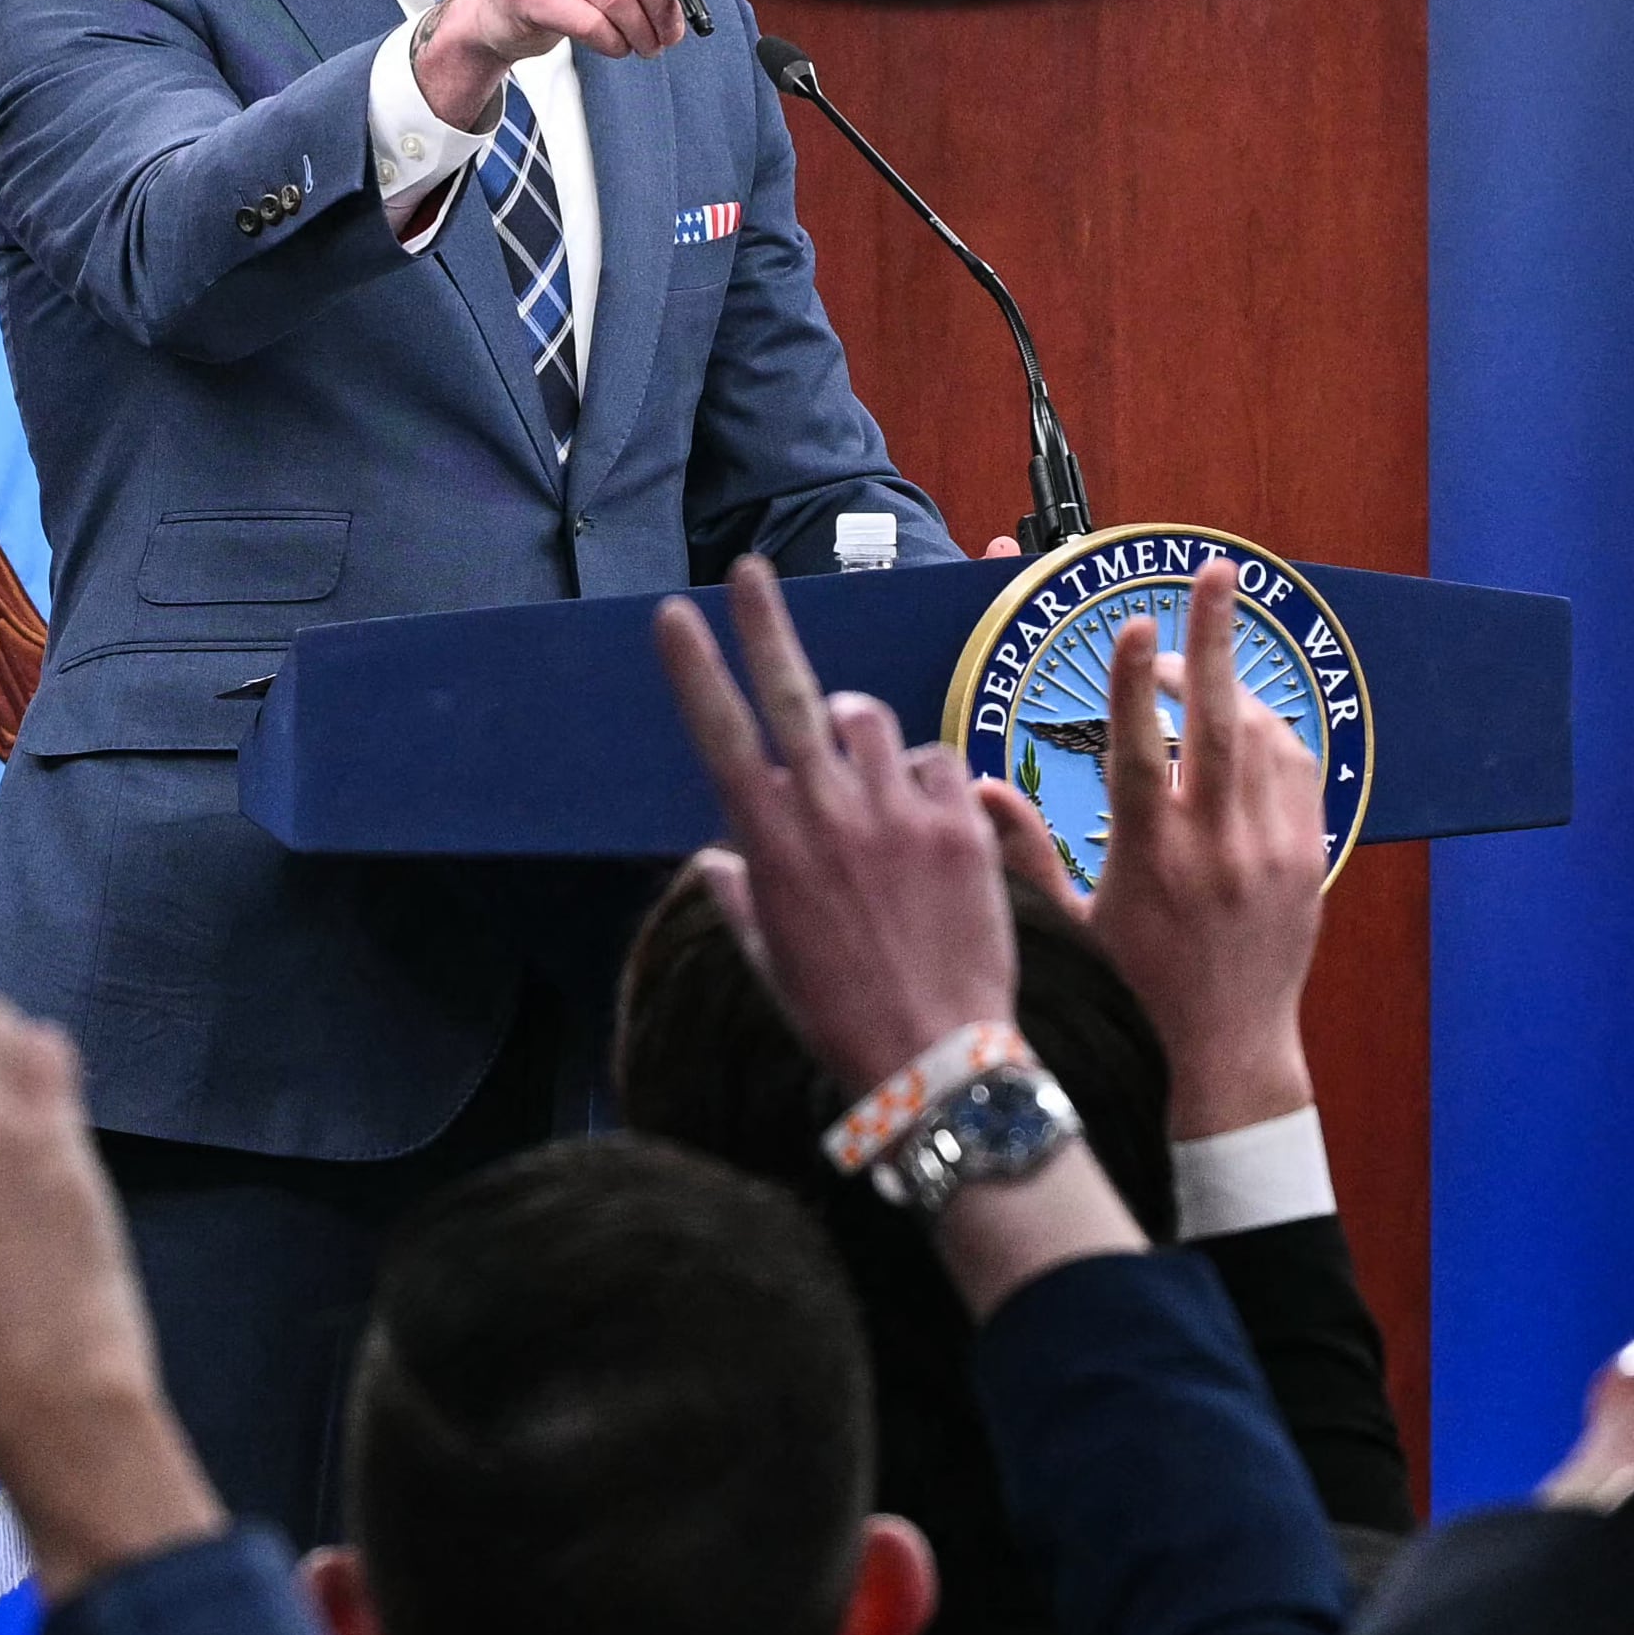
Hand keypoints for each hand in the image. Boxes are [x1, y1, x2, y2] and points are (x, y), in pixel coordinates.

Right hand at [659, 556, 1013, 1091]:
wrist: (935, 1062)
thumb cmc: (841, 1019)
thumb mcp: (770, 961)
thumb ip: (740, 897)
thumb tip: (711, 861)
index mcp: (770, 846)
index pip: (719, 735)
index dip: (694, 669)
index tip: (674, 614)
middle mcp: (829, 815)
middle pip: (793, 694)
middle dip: (765, 624)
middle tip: (751, 573)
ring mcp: (898, 815)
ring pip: (874, 722)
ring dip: (863, 733)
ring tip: (867, 772)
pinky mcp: (960, 827)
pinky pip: (942, 763)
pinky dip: (930, 778)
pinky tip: (929, 817)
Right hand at [984, 559, 1323, 1125]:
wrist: (1224, 1054)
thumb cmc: (1132, 992)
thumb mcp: (1066, 926)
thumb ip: (1022, 850)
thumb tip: (973, 786)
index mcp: (1148, 858)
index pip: (1139, 749)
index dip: (1131, 680)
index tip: (1132, 621)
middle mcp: (1215, 846)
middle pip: (1218, 718)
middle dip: (1214, 636)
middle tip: (1213, 572)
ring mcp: (1270, 850)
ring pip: (1261, 736)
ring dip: (1231, 687)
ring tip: (1197, 665)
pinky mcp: (1309, 859)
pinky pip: (1299, 770)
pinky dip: (1272, 732)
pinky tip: (1243, 722)